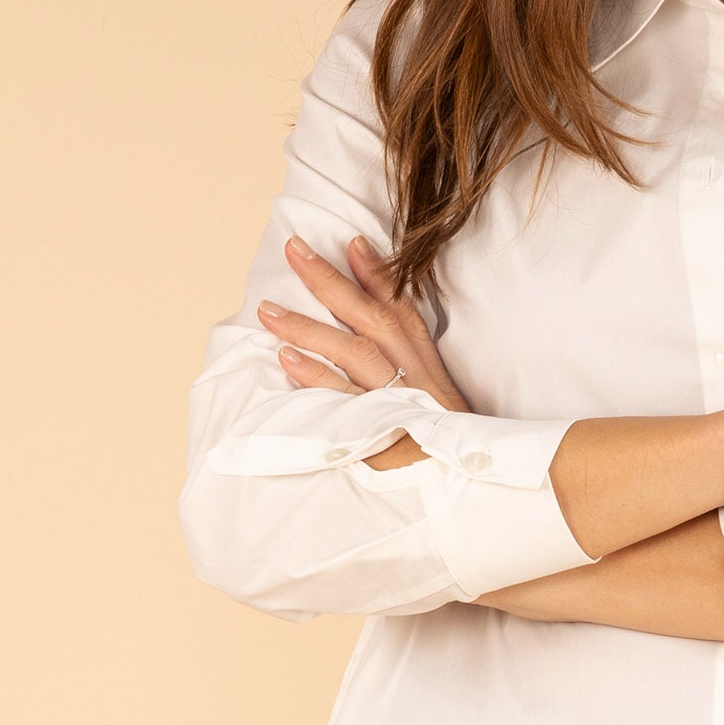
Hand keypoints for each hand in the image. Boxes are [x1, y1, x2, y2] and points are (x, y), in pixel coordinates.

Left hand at [254, 235, 470, 414]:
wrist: (455, 483)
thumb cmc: (436, 432)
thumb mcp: (433, 388)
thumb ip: (405, 350)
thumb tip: (370, 312)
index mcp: (424, 359)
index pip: (400, 307)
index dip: (377, 273)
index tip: (351, 241)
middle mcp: (411, 372)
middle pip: (369, 317)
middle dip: (329, 281)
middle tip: (294, 250)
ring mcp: (394, 398)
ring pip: (352, 352)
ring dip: (308, 327)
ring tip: (268, 310)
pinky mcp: (376, 427)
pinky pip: (341, 396)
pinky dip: (315, 375)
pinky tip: (286, 357)